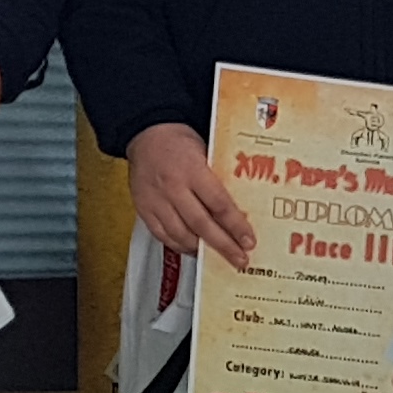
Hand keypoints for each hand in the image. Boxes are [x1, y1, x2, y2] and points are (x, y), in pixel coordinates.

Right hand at [128, 118, 251, 265]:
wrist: (146, 133)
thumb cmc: (179, 141)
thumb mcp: (206, 151)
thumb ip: (218, 179)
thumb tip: (240, 208)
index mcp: (192, 170)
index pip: (219, 204)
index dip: (236, 226)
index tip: (249, 241)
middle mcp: (173, 187)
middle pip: (201, 224)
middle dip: (223, 245)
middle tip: (240, 259)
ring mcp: (156, 200)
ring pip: (180, 234)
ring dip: (201, 249)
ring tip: (217, 258)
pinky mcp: (144, 208)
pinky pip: (162, 235)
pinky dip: (179, 245)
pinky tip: (192, 248)